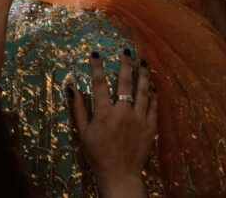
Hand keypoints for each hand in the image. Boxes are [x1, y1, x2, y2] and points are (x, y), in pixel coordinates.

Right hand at [68, 51, 157, 197]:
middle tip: (127, 51)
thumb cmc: (98, 155)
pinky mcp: (151, 127)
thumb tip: (72, 88)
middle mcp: (123, 112)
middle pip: (125, 82)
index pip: (99, 84)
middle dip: (126, 64)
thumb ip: (78, 109)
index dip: (97, 68)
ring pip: (143, 91)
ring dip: (143, 74)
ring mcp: (139, 119)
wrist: (120, 175)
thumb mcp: (83, 133)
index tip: (96, 54)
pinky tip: (153, 86)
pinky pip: (154, 106)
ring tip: (143, 62)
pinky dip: (153, 94)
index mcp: (104, 114)